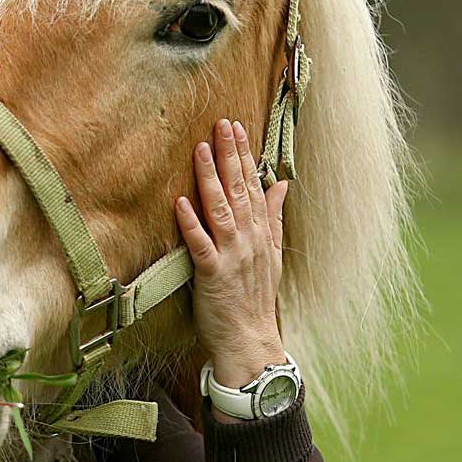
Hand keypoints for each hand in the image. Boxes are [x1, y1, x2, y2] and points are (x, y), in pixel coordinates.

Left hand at [175, 118, 287, 387]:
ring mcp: (231, 255)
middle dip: (229, 156)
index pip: (252, 185)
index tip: (236, 128)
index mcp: (261, 232)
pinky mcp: (212, 274)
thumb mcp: (272, 252)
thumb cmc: (255, 296)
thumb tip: (280, 184)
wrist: (250, 337)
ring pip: (221, 210)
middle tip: (221, 124)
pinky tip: (181, 202)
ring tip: (200, 150)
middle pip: (238, 190)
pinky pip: (201, 244)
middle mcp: (248, 239)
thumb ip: (274, 216)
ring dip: (210, 179)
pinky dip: (191, 223)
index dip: (243, 155)